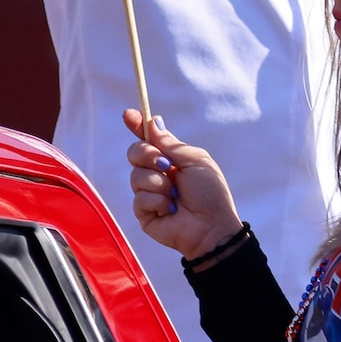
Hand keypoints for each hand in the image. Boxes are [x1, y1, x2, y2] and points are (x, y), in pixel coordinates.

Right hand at [124, 109, 241, 259]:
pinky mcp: (144, 211)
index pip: (148, 139)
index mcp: (171, 159)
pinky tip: (171, 210)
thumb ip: (171, 143)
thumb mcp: (194, 160)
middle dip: (148, 155)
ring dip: (159, 184)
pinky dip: (158, 202)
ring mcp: (148, 192)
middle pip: (134, 153)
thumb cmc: (210, 193)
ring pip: (136, 176)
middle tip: (166, 165)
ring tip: (176, 195)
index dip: (137, 125)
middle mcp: (157, 173)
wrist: (212, 226)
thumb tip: (154, 121)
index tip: (129, 114)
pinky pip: (140, 198)